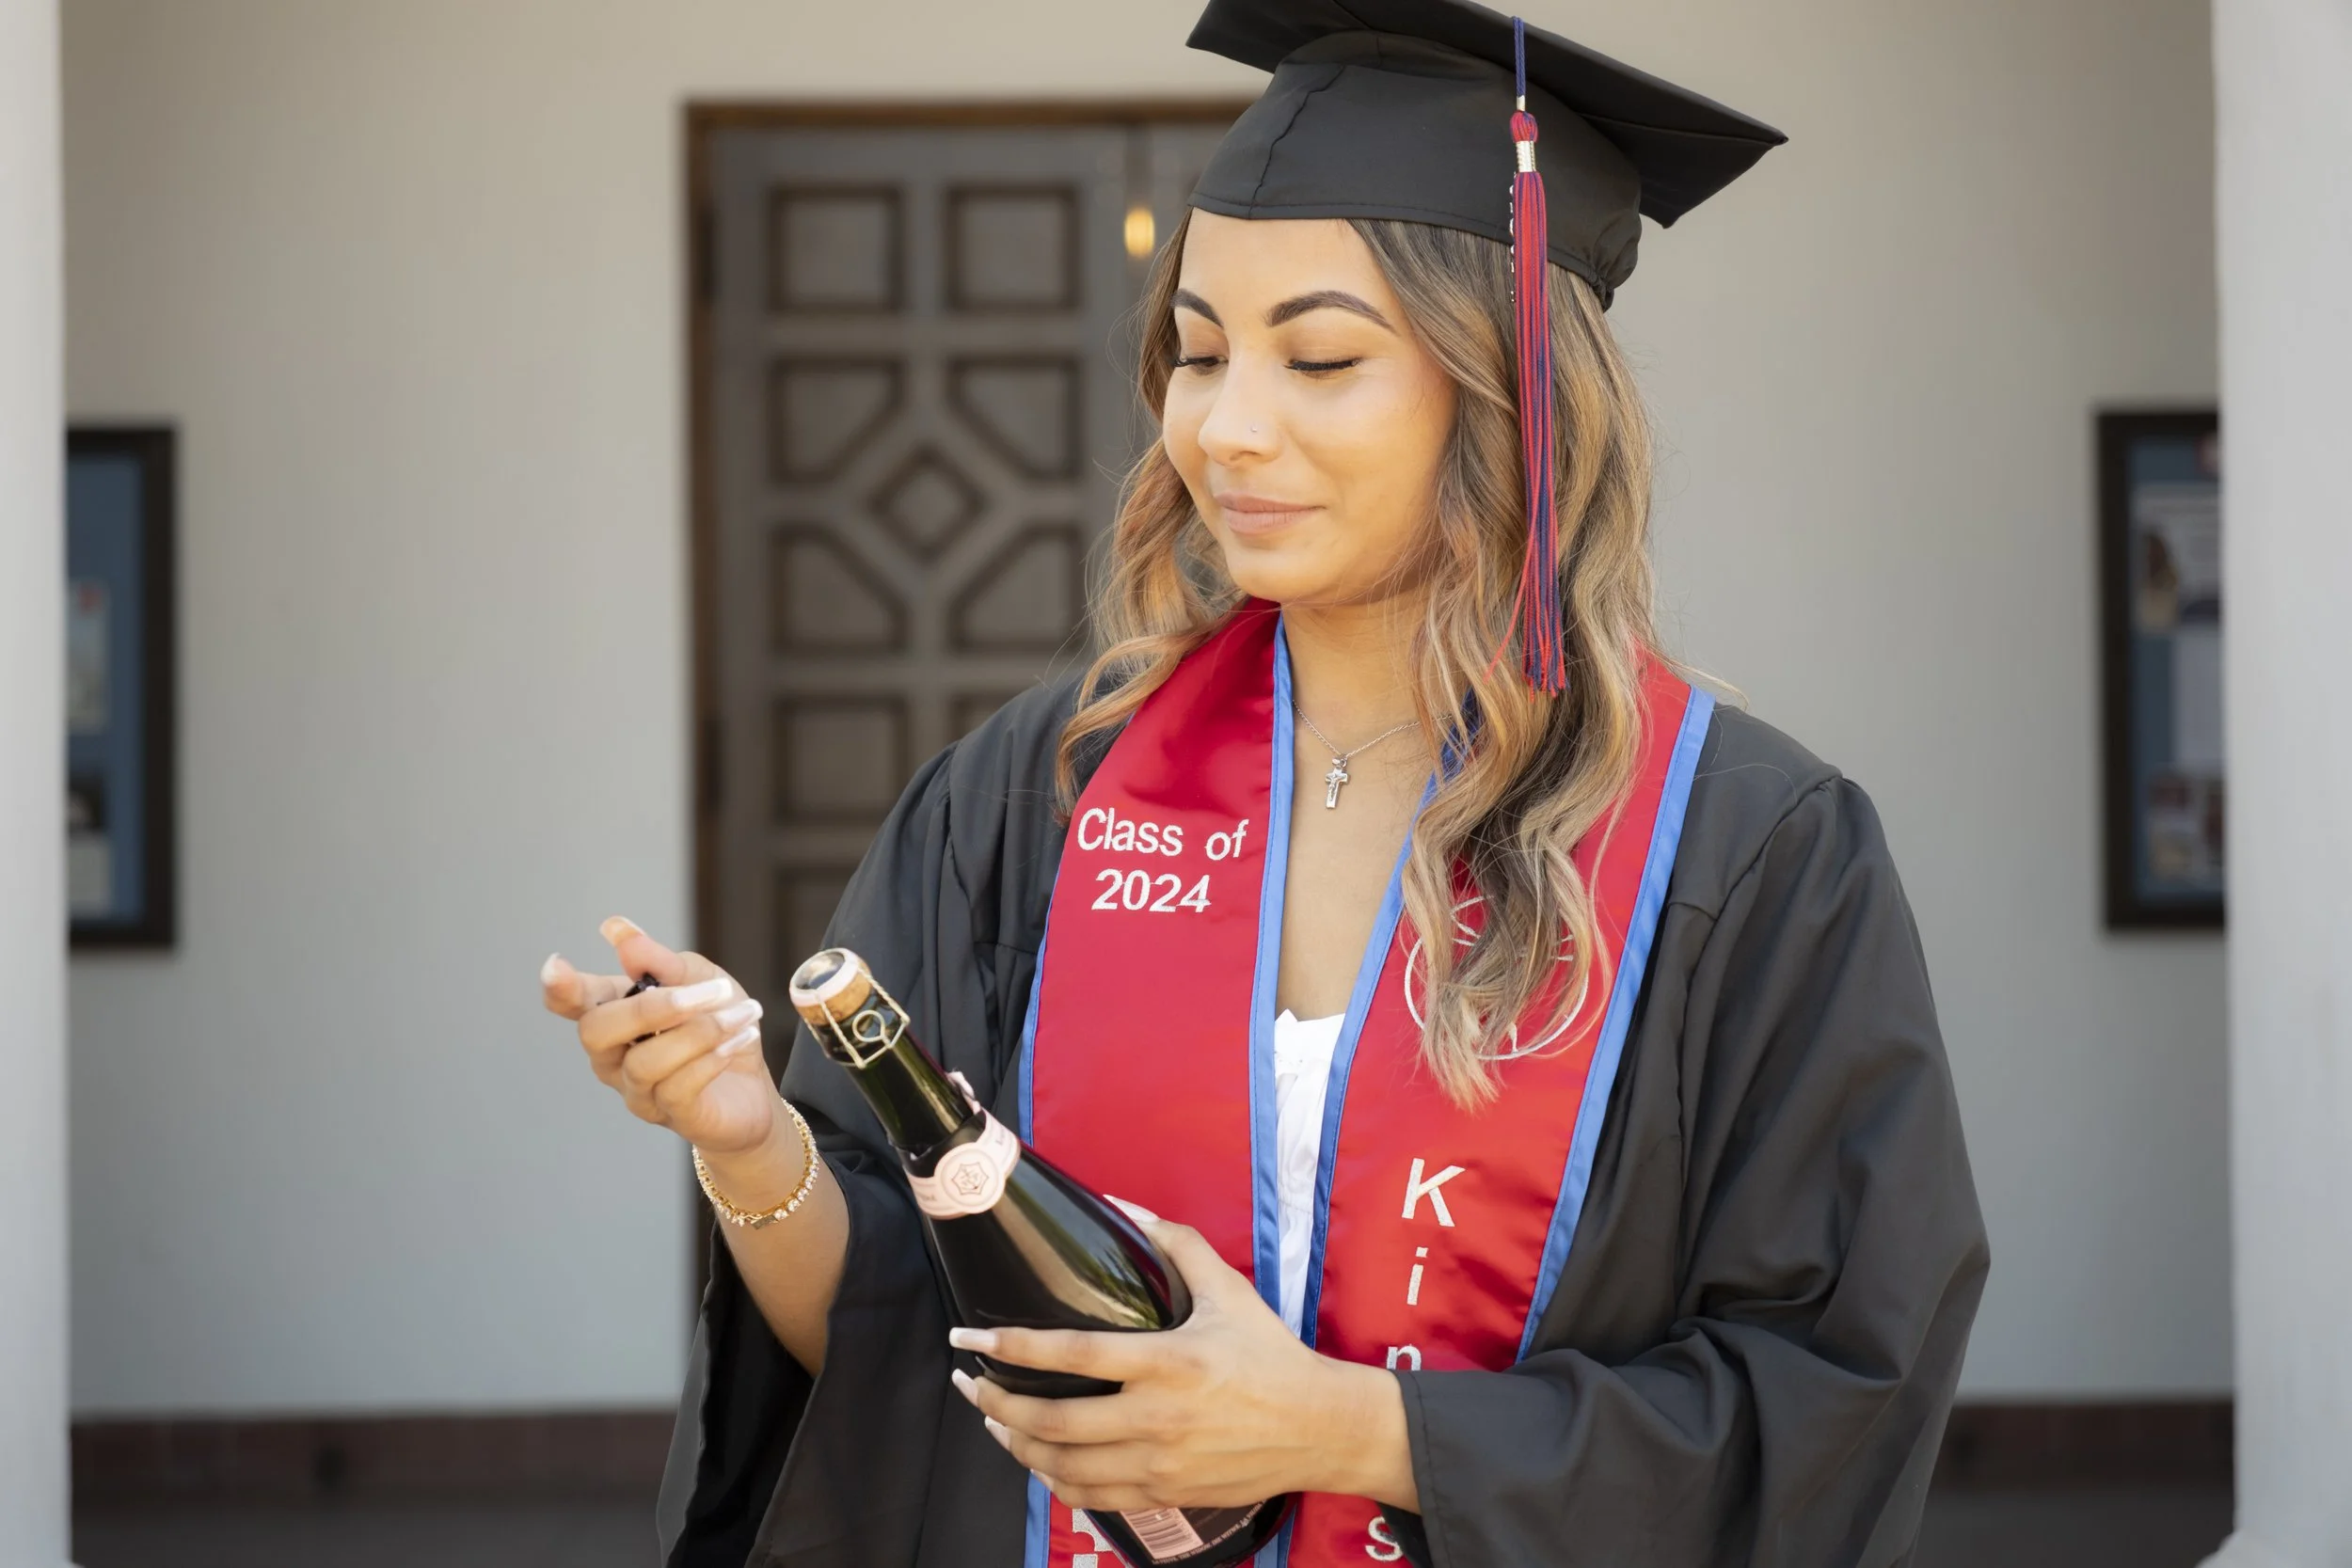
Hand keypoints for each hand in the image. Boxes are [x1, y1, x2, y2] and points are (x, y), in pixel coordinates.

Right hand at [541, 916, 781, 1156]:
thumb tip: (618, 931)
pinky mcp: (670, 1115)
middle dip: (654, 1007)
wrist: (753, 1087)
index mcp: (613, 1013)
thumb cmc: (716, 1025)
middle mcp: (613, 1056)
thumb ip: (659, 960)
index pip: (571, 1002)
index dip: (559, 988)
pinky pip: (678, 1088)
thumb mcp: (698, 979)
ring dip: (701, 1032)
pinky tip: (739, 1040)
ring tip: (742, 1015)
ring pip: (645, 1062)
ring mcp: (636, 1090)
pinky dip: (713, 1058)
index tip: (556, 966)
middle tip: (715, 990)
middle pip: (596, 1032)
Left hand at [946, 1207, 1416, 1511]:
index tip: (970, 1338)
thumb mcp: (1228, 1289)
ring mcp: (1160, 1463)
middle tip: (969, 1384)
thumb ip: (1174, 1243)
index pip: (1072, 1353)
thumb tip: (1121, 1204)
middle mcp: (1158, 1418)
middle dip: (996, 1403)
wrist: (1318, 1428)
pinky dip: (1055, 1482)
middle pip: (1053, 1421)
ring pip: (1063, 1467)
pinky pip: (1092, 1498)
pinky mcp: (1166, 1493)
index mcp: (1169, 1361)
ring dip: (1017, 1444)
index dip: (1012, 1345)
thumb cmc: (1270, 1355)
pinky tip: (1040, 1461)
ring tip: (993, 1421)